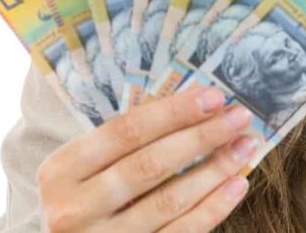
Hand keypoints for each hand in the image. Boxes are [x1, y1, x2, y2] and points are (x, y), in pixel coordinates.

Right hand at [37, 85, 256, 231]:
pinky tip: (236, 185)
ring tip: (245, 147)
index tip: (214, 96)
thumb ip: (123, 144)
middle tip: (239, 117)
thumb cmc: (81, 201)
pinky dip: (212, 208)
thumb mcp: (82, 170)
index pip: (125, 132)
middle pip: (150, 165)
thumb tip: (194, 104)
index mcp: (59, 171)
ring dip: (215, 171)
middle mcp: (73, 209)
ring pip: (169, 201)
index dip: (173, 112)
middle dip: (201, 137)